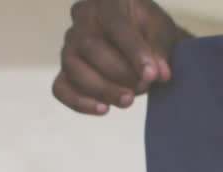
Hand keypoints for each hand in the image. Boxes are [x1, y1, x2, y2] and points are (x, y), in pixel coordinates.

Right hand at [53, 0, 184, 114]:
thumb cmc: (150, 34)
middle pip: (90, 46)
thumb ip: (159, 50)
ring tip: (128, 100)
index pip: (116, 24)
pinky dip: (80, 103)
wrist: (142, 46)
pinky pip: (61, 88)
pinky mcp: (64, 71)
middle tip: (143, 86)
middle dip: (120, 72)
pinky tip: (104, 109)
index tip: (152, 75)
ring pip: (74, 68)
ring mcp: (69, 44)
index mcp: (107, 1)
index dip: (134, 51)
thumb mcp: (161, 33)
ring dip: (103, 89)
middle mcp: (82, 17)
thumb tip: (158, 74)